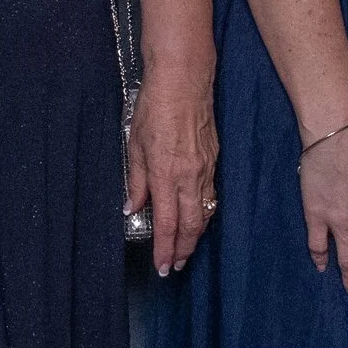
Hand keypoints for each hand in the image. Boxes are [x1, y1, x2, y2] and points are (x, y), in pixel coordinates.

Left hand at [128, 68, 218, 277]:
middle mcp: (189, 177)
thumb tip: (133, 207)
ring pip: (205, 212)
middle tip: (175, 266)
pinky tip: (198, 217)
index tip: (162, 267)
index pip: (166, 223)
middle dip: (183, 249)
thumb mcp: (135, 144)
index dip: (164, 249)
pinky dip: (205, 212)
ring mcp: (205, 168)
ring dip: (195, 234)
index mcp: (166, 174)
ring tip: (186, 249)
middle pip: (191, 225)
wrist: (184, 80)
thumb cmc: (154, 107)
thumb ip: (136, 180)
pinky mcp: (214, 159)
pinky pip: (211, 194)